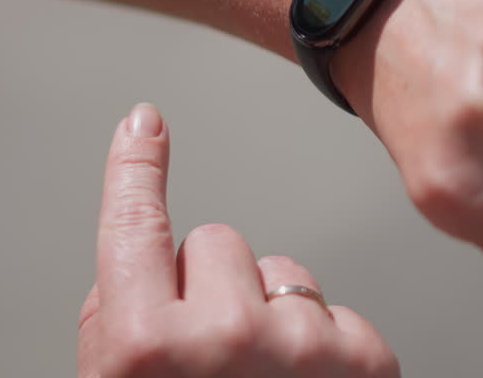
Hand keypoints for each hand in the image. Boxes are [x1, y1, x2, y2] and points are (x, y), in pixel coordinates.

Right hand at [78, 103, 399, 377]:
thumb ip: (119, 329)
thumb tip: (143, 274)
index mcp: (145, 351)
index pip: (134, 227)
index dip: (135, 170)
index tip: (143, 127)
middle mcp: (222, 339)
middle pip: (218, 243)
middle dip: (212, 286)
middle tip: (213, 360)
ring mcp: (300, 349)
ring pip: (283, 274)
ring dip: (273, 317)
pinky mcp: (363, 361)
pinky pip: (334, 311)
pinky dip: (325, 348)